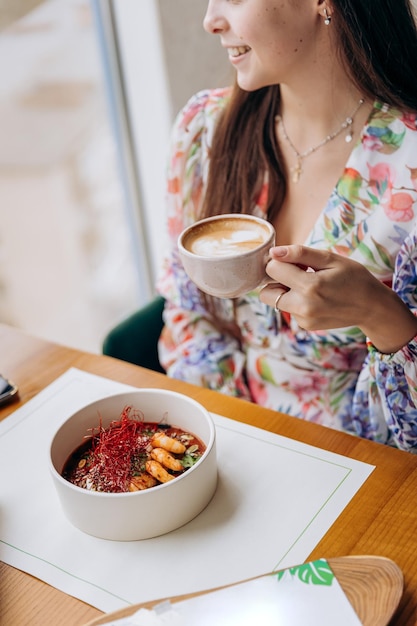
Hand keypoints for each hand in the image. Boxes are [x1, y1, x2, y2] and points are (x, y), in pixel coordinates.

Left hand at [259, 245, 416, 352]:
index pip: (272, 269)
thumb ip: (300, 253)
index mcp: (309, 286)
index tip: (294, 261)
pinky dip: (297, 303)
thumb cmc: (354, 278)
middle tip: (297, 274)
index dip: (279, 261)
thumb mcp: (330, 259)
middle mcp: (303, 306)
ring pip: (276, 302)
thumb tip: (273, 253)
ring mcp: (304, 319)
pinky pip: (290, 310)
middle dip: (275, 281)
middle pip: (265, 293)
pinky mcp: (306, 326)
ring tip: (309, 286)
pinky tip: (316, 298)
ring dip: (285, 292)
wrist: (372, 306)